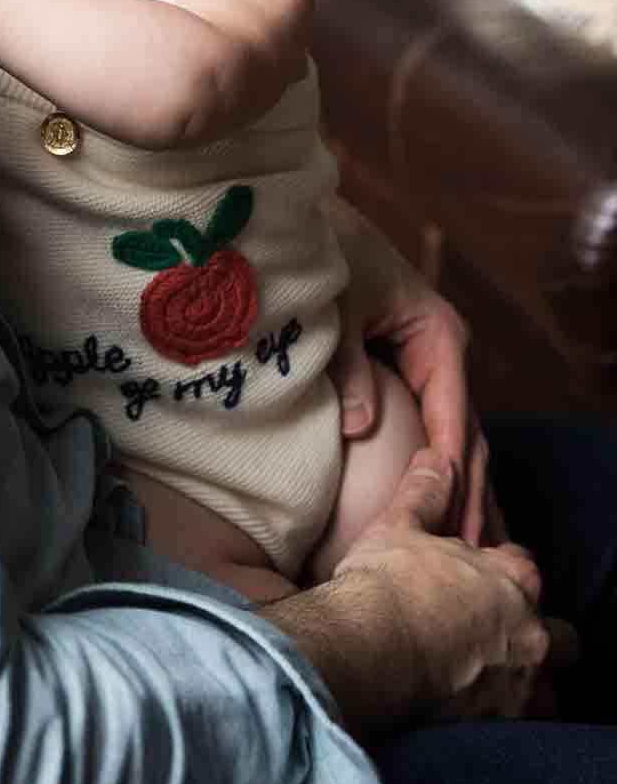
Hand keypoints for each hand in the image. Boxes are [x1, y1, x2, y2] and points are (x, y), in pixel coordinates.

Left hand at [326, 200, 498, 543]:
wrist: (313, 221)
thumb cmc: (328, 257)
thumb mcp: (338, 305)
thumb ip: (347, 363)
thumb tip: (359, 427)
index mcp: (439, 335)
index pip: (451, 417)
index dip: (449, 473)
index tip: (445, 523)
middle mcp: (445, 354)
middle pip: (466, 437)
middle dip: (469, 497)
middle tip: (469, 563)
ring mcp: (432, 365)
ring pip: (457, 439)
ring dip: (464, 493)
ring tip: (470, 557)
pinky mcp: (411, 374)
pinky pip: (433, 430)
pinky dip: (441, 472)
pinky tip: (443, 516)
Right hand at [330, 448, 565, 726]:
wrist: (371, 652)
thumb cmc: (388, 585)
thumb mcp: (400, 525)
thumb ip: (426, 491)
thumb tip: (438, 457)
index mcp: (512, 579)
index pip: (523, 567)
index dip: (497, 569)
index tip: (471, 575)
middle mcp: (528, 630)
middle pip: (555, 631)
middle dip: (529, 628)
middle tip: (486, 627)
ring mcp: (520, 681)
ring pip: (544, 682)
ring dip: (522, 674)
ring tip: (482, 670)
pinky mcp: (503, 723)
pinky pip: (519, 719)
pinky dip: (501, 710)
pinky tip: (469, 700)